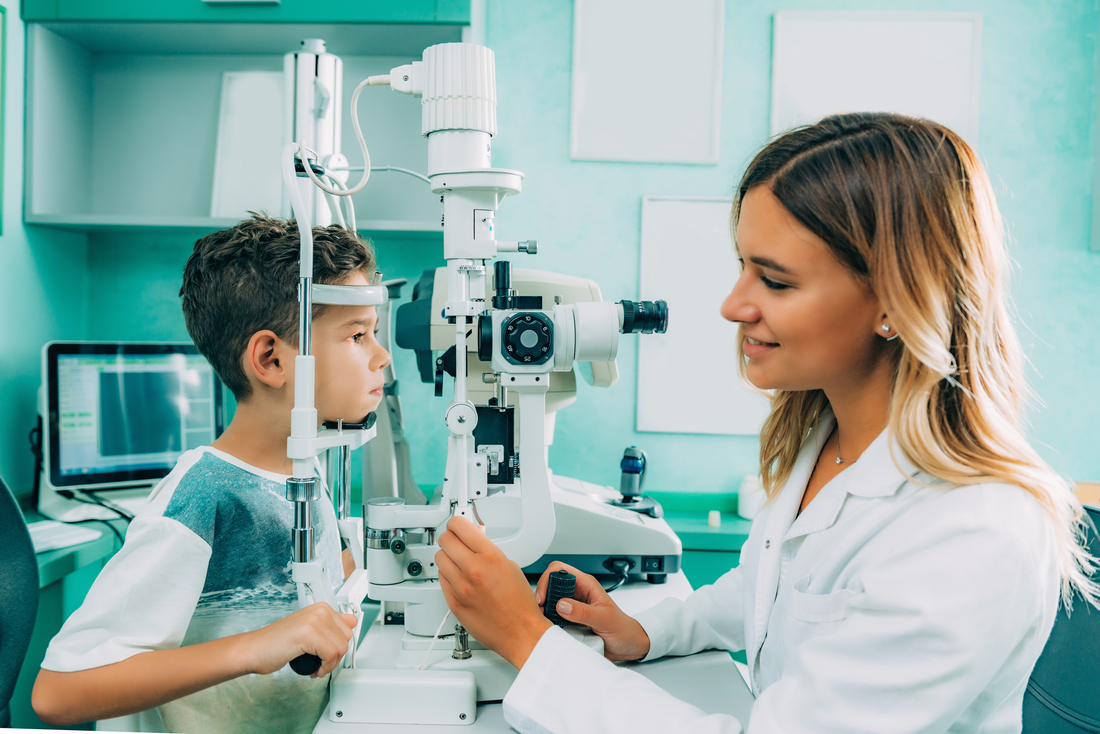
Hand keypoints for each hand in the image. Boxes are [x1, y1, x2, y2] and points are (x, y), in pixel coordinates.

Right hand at [240, 603, 357, 677]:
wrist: (254, 650)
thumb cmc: (276, 644)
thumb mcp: (309, 630)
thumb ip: (331, 625)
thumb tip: (352, 621)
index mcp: (321, 608)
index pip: (349, 627)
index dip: (338, 646)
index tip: (327, 653)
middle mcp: (319, 610)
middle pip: (346, 639)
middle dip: (335, 657)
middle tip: (319, 663)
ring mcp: (314, 620)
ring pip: (340, 649)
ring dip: (329, 665)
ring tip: (315, 667)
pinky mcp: (308, 633)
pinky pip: (330, 655)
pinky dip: (324, 668)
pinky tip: (312, 670)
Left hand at [435, 516, 552, 668]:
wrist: (520, 632)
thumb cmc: (519, 603)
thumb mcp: (509, 565)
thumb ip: (488, 549)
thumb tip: (475, 536)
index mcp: (489, 556)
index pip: (458, 526)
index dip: (457, 523)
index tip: (458, 525)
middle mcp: (473, 569)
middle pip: (445, 539)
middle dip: (451, 538)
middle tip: (458, 542)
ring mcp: (461, 586)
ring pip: (440, 558)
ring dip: (448, 557)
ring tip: (459, 562)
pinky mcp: (453, 602)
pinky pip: (441, 579)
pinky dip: (448, 575)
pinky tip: (460, 578)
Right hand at [535, 562, 650, 661]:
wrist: (629, 645)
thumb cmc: (623, 628)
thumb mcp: (604, 619)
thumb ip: (583, 612)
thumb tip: (562, 605)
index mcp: (586, 585)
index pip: (559, 570)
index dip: (547, 580)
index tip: (542, 598)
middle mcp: (578, 593)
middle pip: (551, 584)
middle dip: (542, 595)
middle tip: (539, 610)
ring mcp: (574, 606)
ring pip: (550, 601)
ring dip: (544, 609)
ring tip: (543, 619)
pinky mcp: (571, 619)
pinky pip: (554, 616)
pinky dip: (549, 621)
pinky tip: (550, 628)